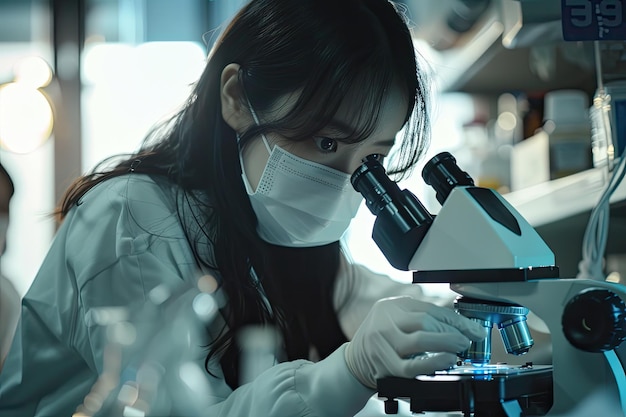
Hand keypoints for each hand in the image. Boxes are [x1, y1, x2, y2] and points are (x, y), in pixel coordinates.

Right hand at [344, 296, 486, 388]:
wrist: (354, 362)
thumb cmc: (381, 340)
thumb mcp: (396, 320)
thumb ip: (420, 319)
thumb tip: (460, 327)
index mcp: (390, 306)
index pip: (429, 309)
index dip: (456, 320)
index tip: (473, 329)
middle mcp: (384, 320)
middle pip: (424, 321)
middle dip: (452, 332)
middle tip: (467, 340)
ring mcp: (382, 342)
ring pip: (419, 340)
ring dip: (445, 345)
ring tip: (459, 349)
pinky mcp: (383, 365)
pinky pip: (411, 365)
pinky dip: (432, 363)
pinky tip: (445, 361)